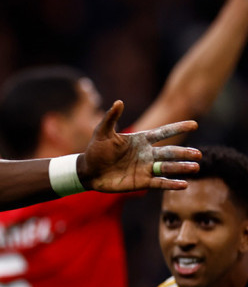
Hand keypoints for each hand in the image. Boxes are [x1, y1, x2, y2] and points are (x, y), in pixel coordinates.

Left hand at [78, 101, 199, 191]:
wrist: (88, 171)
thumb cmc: (96, 150)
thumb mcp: (102, 132)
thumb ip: (111, 118)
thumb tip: (119, 102)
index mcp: (141, 140)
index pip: (163, 132)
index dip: (178, 128)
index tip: (194, 124)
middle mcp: (147, 154)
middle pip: (169, 152)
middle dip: (184, 153)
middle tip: (198, 154)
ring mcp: (146, 168)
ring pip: (168, 167)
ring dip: (181, 168)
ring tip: (195, 167)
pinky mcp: (142, 182)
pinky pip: (159, 183)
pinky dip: (171, 184)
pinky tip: (184, 184)